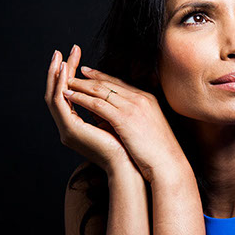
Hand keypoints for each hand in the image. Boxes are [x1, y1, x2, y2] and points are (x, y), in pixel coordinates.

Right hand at [44, 44, 137, 174]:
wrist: (129, 165)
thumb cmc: (126, 145)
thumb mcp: (112, 120)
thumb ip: (102, 107)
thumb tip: (103, 89)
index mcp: (76, 126)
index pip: (68, 96)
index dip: (69, 76)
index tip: (73, 57)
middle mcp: (68, 128)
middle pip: (57, 94)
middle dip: (58, 72)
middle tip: (59, 51)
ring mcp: (67, 130)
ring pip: (54, 96)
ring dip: (56, 76)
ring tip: (59, 57)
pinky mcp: (71, 130)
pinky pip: (60, 103)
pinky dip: (61, 86)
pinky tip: (65, 71)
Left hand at [61, 63, 188, 184]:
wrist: (168, 163)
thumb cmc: (157, 152)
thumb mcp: (144, 128)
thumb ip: (126, 119)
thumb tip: (103, 118)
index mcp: (146, 99)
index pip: (119, 83)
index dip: (101, 77)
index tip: (87, 73)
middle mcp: (139, 98)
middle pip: (108, 83)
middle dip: (87, 77)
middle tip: (71, 72)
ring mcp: (132, 107)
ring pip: (100, 90)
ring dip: (80, 85)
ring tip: (65, 82)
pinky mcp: (125, 118)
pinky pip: (97, 104)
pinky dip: (81, 98)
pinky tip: (69, 96)